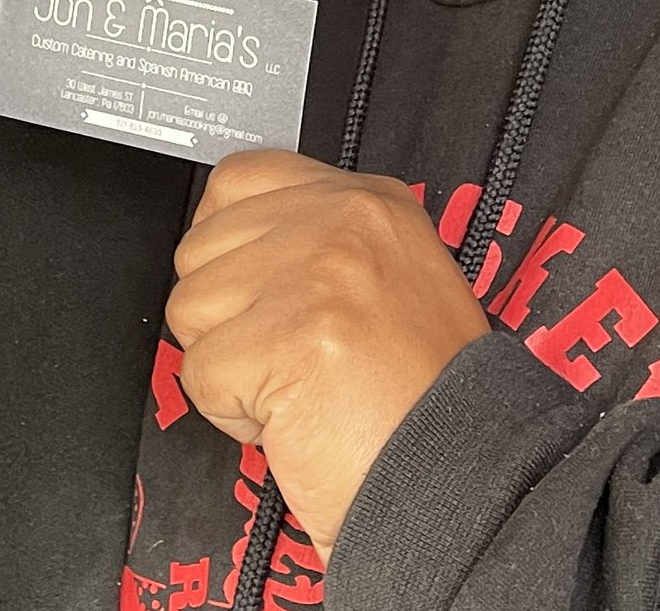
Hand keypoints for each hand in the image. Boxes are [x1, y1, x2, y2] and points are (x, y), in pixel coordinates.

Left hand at [165, 150, 490, 560]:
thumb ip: (320, 244)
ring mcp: (318, 274)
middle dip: (227, 316)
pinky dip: (232, 414)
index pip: (239, 181)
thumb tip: (239, 243)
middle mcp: (345, 222)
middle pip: (201, 247)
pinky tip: (293, 418)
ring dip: (229, 366)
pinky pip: (200, 372)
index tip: (253, 293)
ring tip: (297, 388)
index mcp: (371, 202)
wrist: (468, 478)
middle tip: (288, 356)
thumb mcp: (394, 279)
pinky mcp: (288, 337)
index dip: (228, 248)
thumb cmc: (423, 400)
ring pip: (191, 306)